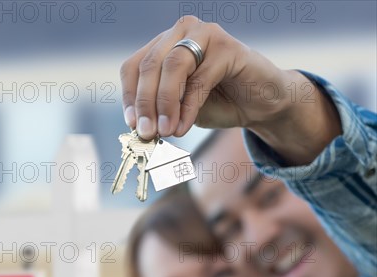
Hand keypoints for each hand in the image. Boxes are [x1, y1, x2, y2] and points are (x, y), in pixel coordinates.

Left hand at [120, 16, 340, 163]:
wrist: (259, 104)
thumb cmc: (215, 103)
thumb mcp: (177, 109)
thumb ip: (158, 112)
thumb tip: (138, 128)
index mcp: (163, 45)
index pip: (133, 67)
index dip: (129, 97)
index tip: (132, 125)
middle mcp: (181, 32)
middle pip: (150, 66)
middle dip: (145, 103)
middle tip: (147, 133)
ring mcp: (205, 34)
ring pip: (172, 67)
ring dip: (165, 103)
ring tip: (165, 131)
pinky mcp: (228, 46)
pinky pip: (199, 79)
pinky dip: (188, 108)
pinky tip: (184, 127)